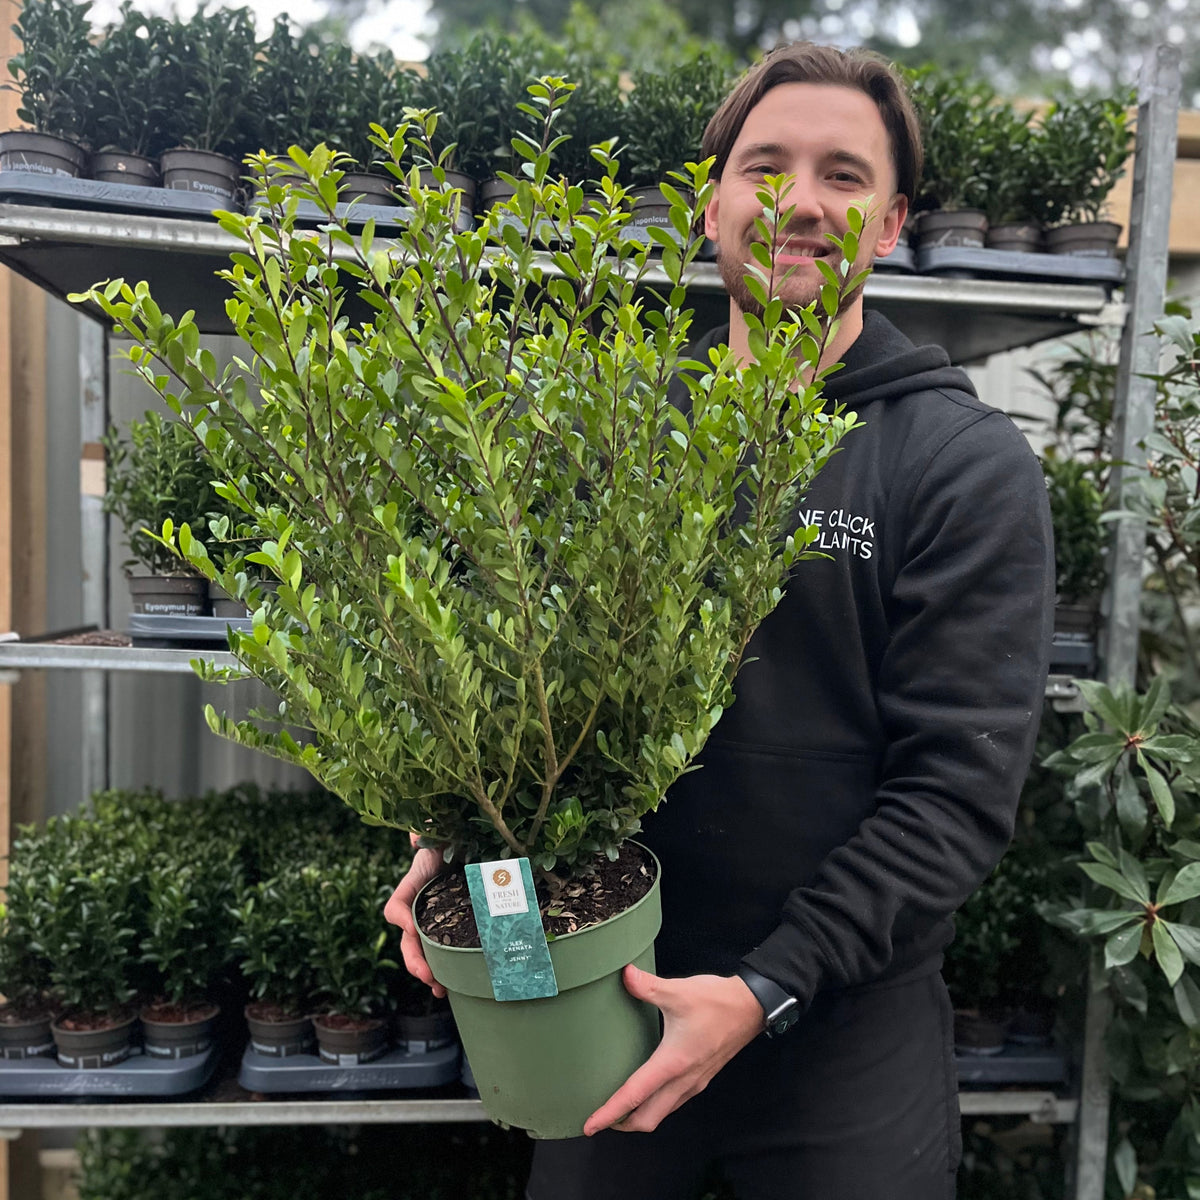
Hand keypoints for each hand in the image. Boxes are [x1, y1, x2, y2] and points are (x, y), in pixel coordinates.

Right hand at [383, 835, 446, 998]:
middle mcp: (423, 907)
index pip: (396, 906)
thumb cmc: (452, 838)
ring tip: (440, 988)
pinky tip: (459, 985)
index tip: (411, 927)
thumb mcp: (439, 834)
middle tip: (427, 975)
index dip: (400, 918)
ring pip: (426, 952)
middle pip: (409, 940)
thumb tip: (413, 837)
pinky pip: (450, 952)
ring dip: (430, 973)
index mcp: (416, 887)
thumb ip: (425, 832)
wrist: (472, 844)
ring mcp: (440, 919)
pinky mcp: (460, 927)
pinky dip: (451, 970)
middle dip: (415, 960)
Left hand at [582, 966, 763, 1135]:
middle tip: (599, 1119)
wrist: (752, 1007)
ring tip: (619, 1109)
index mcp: (673, 1063)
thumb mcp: (679, 991)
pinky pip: (674, 1102)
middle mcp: (684, 1080)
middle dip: (622, 1124)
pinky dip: (656, 1106)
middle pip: (649, 1117)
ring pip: (663, 1113)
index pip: (635, 1096)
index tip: (590, 1126)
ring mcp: (695, 1082)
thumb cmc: (716, 1001)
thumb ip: (648, 986)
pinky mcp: (702, 1077)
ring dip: (639, 1117)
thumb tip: (625, 974)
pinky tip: (648, 1091)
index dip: (610, 1113)